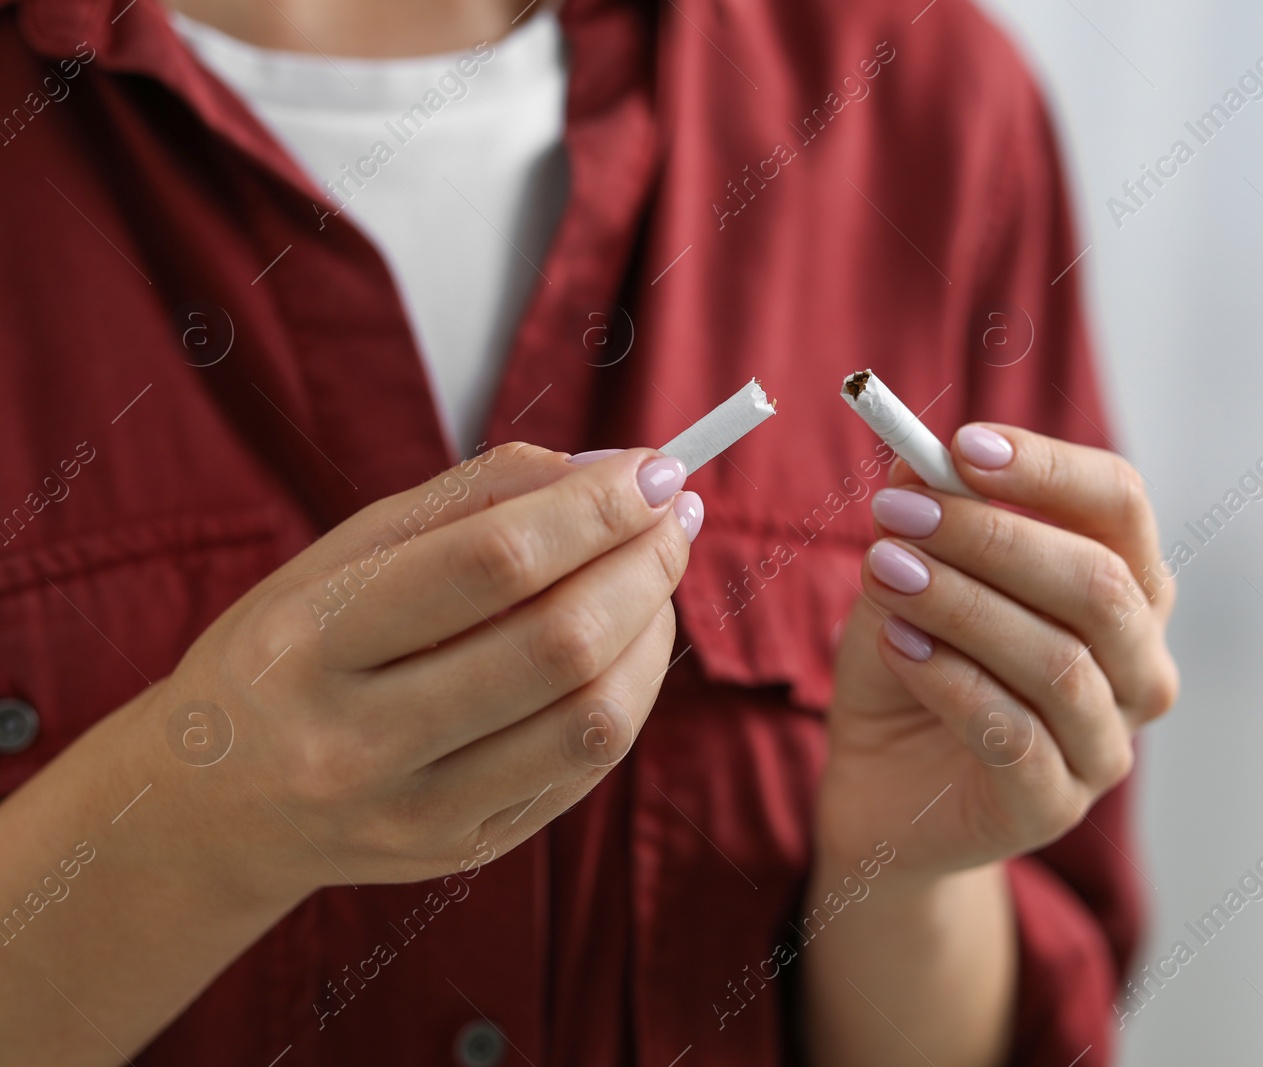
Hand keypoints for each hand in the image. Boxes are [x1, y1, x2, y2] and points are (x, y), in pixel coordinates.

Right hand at [136, 443, 699, 903]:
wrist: (215, 807)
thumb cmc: (291, 651)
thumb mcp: (341, 554)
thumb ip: (470, 500)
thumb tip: (605, 470)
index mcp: (312, 641)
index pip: (492, 562)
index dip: (594, 510)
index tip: (653, 468)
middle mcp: (358, 742)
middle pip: (558, 645)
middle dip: (643, 564)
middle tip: (673, 513)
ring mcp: (415, 813)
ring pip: (593, 719)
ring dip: (652, 629)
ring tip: (654, 574)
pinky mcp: (465, 853)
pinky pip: (586, 766)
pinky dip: (630, 688)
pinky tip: (627, 640)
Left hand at [819, 424, 1177, 879]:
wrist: (879, 786)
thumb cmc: (914, 667)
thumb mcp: (908, 576)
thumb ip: (923, 521)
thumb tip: (915, 465)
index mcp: (1124, 590)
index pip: (1120, 505)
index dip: (1048, 469)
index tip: (963, 446)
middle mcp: (1136, 666)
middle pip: (1099, 583)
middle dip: (993, 538)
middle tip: (898, 516)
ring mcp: (1104, 745)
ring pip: (1059, 662)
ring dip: (962, 605)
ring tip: (884, 572)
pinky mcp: (1054, 808)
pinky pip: (1017, 736)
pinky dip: (952, 680)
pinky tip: (900, 645)